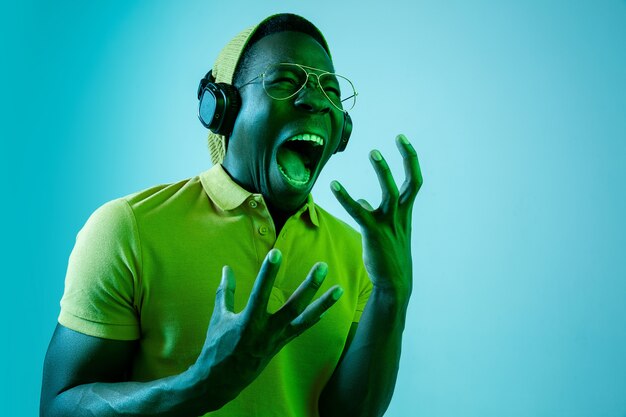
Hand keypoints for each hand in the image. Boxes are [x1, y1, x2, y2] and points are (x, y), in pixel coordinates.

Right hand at [188, 249, 342, 405]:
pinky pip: (301, 331)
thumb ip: (225, 291)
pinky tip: (324, 311)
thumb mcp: (219, 317)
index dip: (268, 273)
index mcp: (248, 322)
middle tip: (322, 266)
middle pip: (294, 306)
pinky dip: (312, 319)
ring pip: (305, 319)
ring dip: (323, 304)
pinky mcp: (281, 345)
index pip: (260, 292)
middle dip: (310, 286)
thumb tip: (226, 268)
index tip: (277, 252)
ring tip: (339, 289)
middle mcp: (267, 331)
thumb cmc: (218, 346)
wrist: (222, 380)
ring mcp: (277, 339)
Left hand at [331, 134, 422, 296]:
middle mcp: (401, 216)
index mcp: (405, 214)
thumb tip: (363, 200)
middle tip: (399, 137)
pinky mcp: (374, 233)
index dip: (410, 159)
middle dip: (407, 159)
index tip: (403, 140)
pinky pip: (359, 212)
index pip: (414, 182)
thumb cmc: (389, 257)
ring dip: (383, 171)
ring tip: (373, 152)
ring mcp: (389, 225)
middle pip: (410, 183)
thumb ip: (375, 213)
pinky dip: (346, 198)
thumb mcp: (386, 232)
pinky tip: (333, 186)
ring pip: (390, 193)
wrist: (394, 284)